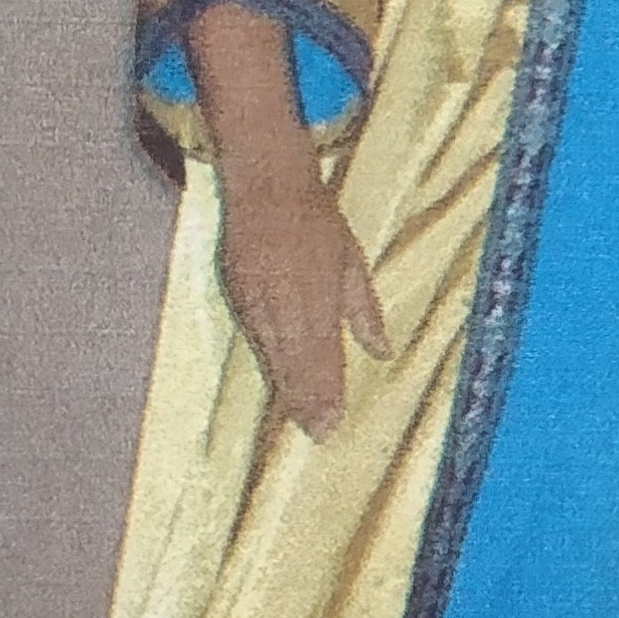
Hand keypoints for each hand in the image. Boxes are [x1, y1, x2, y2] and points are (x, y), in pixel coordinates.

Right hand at [215, 162, 387, 436]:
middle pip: (296, 361)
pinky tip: (273, 381)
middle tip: (317, 433)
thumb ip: (364, 309)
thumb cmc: (317, 220)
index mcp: (318, 291)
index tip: (332, 422)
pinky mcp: (236, 291)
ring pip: (271, 353)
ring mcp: (256, 297)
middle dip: (306, 400)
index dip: (327, 390)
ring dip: (285, 387)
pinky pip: (253, 335)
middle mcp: (285, 300)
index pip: (323, 352)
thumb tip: (382, 350)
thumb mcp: (352, 259)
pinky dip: (265, 361)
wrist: (266, 184)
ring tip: (298, 420)